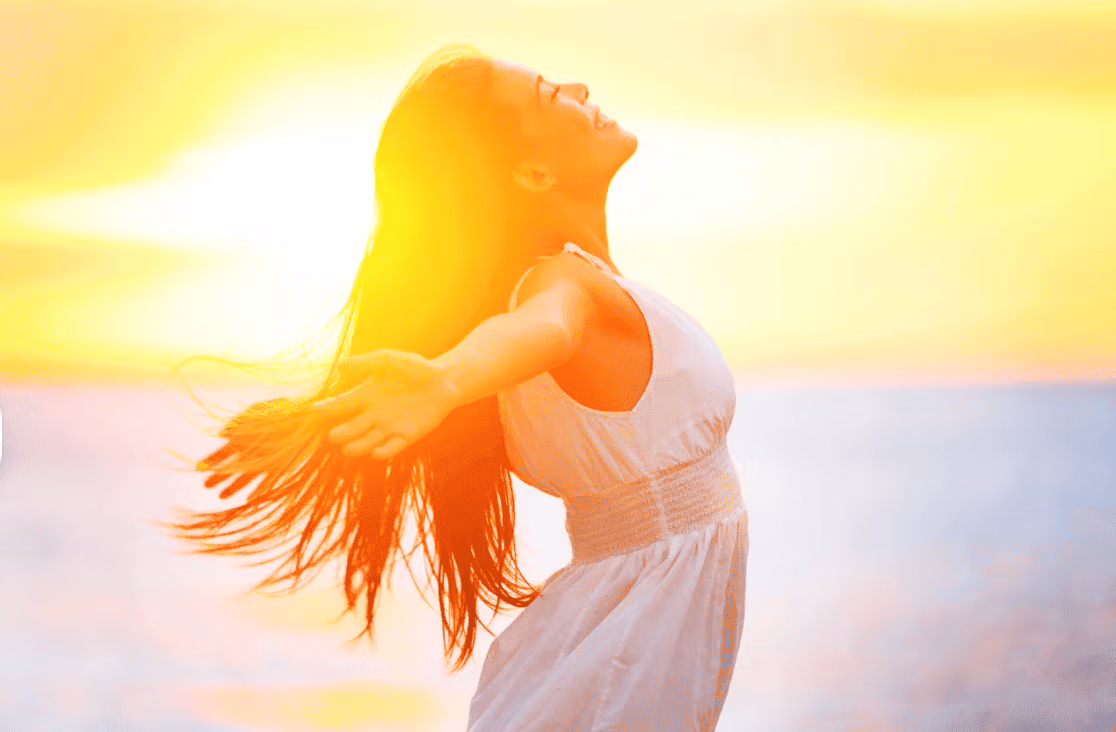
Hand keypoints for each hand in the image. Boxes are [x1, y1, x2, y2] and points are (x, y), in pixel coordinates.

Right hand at [310, 349, 459, 459]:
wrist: (444, 380)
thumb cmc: (415, 368)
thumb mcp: (389, 360)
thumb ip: (366, 363)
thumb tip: (338, 366)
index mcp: (366, 396)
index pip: (342, 404)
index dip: (328, 408)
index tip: (314, 410)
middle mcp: (373, 415)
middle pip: (352, 428)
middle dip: (342, 433)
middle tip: (332, 436)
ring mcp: (389, 427)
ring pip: (368, 441)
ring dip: (358, 446)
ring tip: (348, 449)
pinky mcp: (406, 436)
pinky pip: (393, 447)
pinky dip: (385, 452)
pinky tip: (376, 454)